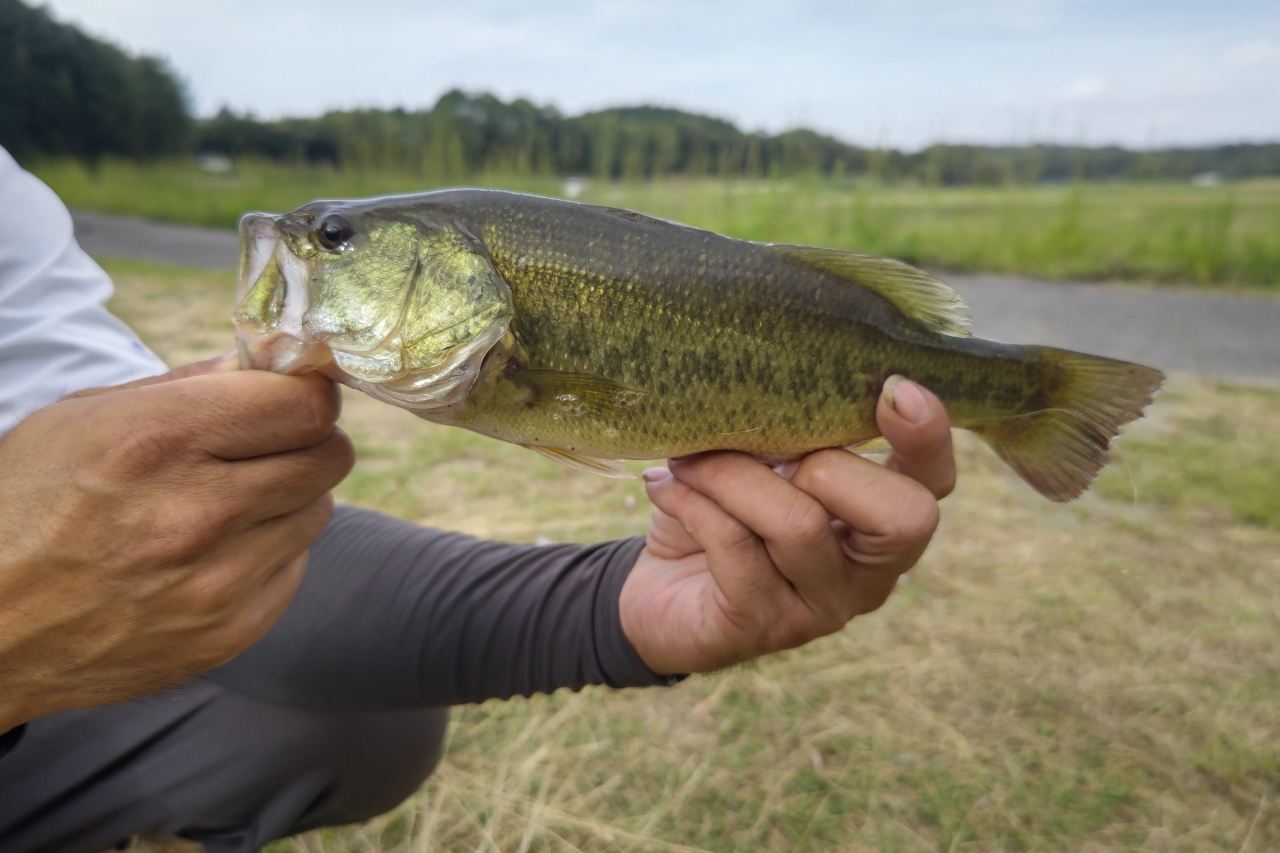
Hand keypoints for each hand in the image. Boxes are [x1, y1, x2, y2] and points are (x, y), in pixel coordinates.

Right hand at [0, 357, 354, 729]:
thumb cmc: (24, 506)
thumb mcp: (83, 417)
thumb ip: (188, 386)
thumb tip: (268, 364)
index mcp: (159, 440)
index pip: (306, 406)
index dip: (305, 396)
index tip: (290, 399)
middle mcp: (197, 511)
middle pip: (329, 456)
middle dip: (306, 442)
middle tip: (269, 446)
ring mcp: (217, 580)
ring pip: (318, 511)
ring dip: (288, 499)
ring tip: (226, 504)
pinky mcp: (228, 632)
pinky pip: (294, 569)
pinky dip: (269, 555)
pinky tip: (213, 554)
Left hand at [620, 376, 954, 674]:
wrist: (653, 594)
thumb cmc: (720, 515)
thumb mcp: (761, 465)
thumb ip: (791, 437)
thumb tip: (784, 386)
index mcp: (881, 525)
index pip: (935, 485)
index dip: (929, 438)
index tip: (893, 387)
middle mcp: (869, 576)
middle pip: (900, 515)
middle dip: (822, 462)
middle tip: (757, 449)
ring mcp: (821, 609)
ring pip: (799, 524)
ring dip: (731, 475)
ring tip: (687, 460)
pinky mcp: (762, 626)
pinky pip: (735, 546)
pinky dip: (692, 501)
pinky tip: (665, 487)